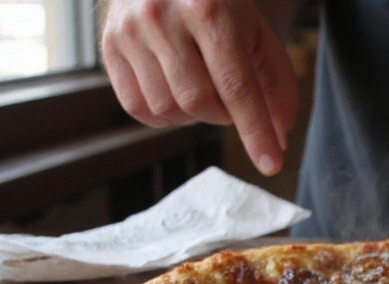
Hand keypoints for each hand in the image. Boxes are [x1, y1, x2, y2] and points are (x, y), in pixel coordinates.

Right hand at [101, 0, 298, 175]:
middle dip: (223, 115)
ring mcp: (131, 31)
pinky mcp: (108, 45)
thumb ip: (275, 82)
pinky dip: (164, 115)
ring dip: (194, 115)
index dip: (255, 131)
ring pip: (167, 109)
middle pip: (199, 102)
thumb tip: (279, 136)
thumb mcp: (256, 31)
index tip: (270, 163)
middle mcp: (164, 18)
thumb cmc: (217, 3)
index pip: (236, 86)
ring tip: (202, 86)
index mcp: (211, 9)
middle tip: (229, 99)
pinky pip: (138, 108)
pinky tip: (176, 92)